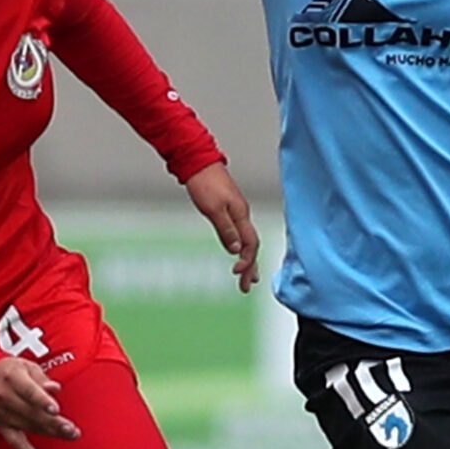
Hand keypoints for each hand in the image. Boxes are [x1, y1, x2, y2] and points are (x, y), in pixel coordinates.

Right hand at [0, 356, 80, 448]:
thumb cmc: (11, 371)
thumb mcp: (27, 367)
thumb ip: (42, 379)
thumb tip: (55, 389)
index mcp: (12, 378)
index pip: (28, 391)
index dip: (42, 401)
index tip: (55, 410)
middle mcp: (4, 396)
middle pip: (31, 412)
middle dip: (54, 422)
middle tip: (73, 430)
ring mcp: (0, 413)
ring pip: (28, 427)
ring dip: (51, 433)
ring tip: (70, 436)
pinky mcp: (0, 426)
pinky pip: (15, 443)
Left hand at [185, 163, 260, 292]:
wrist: (197, 162)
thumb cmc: (204, 183)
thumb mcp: (213, 209)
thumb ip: (226, 229)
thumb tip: (236, 250)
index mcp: (241, 214)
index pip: (251, 244)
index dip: (246, 261)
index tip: (237, 273)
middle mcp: (242, 214)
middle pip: (252, 246)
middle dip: (250, 267)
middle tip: (245, 287)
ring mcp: (237, 211)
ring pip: (247, 240)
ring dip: (247, 260)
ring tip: (246, 277)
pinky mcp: (229, 209)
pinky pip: (240, 233)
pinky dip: (241, 247)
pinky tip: (236, 253)